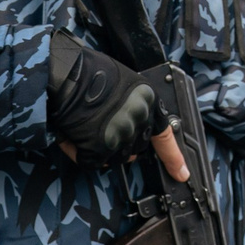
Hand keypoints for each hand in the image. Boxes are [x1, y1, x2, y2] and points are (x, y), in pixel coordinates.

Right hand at [48, 32, 171, 170]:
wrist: (63, 73)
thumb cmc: (87, 71)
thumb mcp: (124, 83)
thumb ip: (134, 106)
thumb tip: (132, 128)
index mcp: (148, 101)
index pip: (165, 136)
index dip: (173, 158)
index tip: (181, 173)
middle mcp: (138, 120)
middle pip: (134, 148)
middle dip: (120, 143)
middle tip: (101, 125)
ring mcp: (119, 136)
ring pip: (113, 158)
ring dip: (99, 148)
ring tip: (83, 125)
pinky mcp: (98, 149)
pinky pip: (90, 161)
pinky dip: (78, 152)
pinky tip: (73, 134)